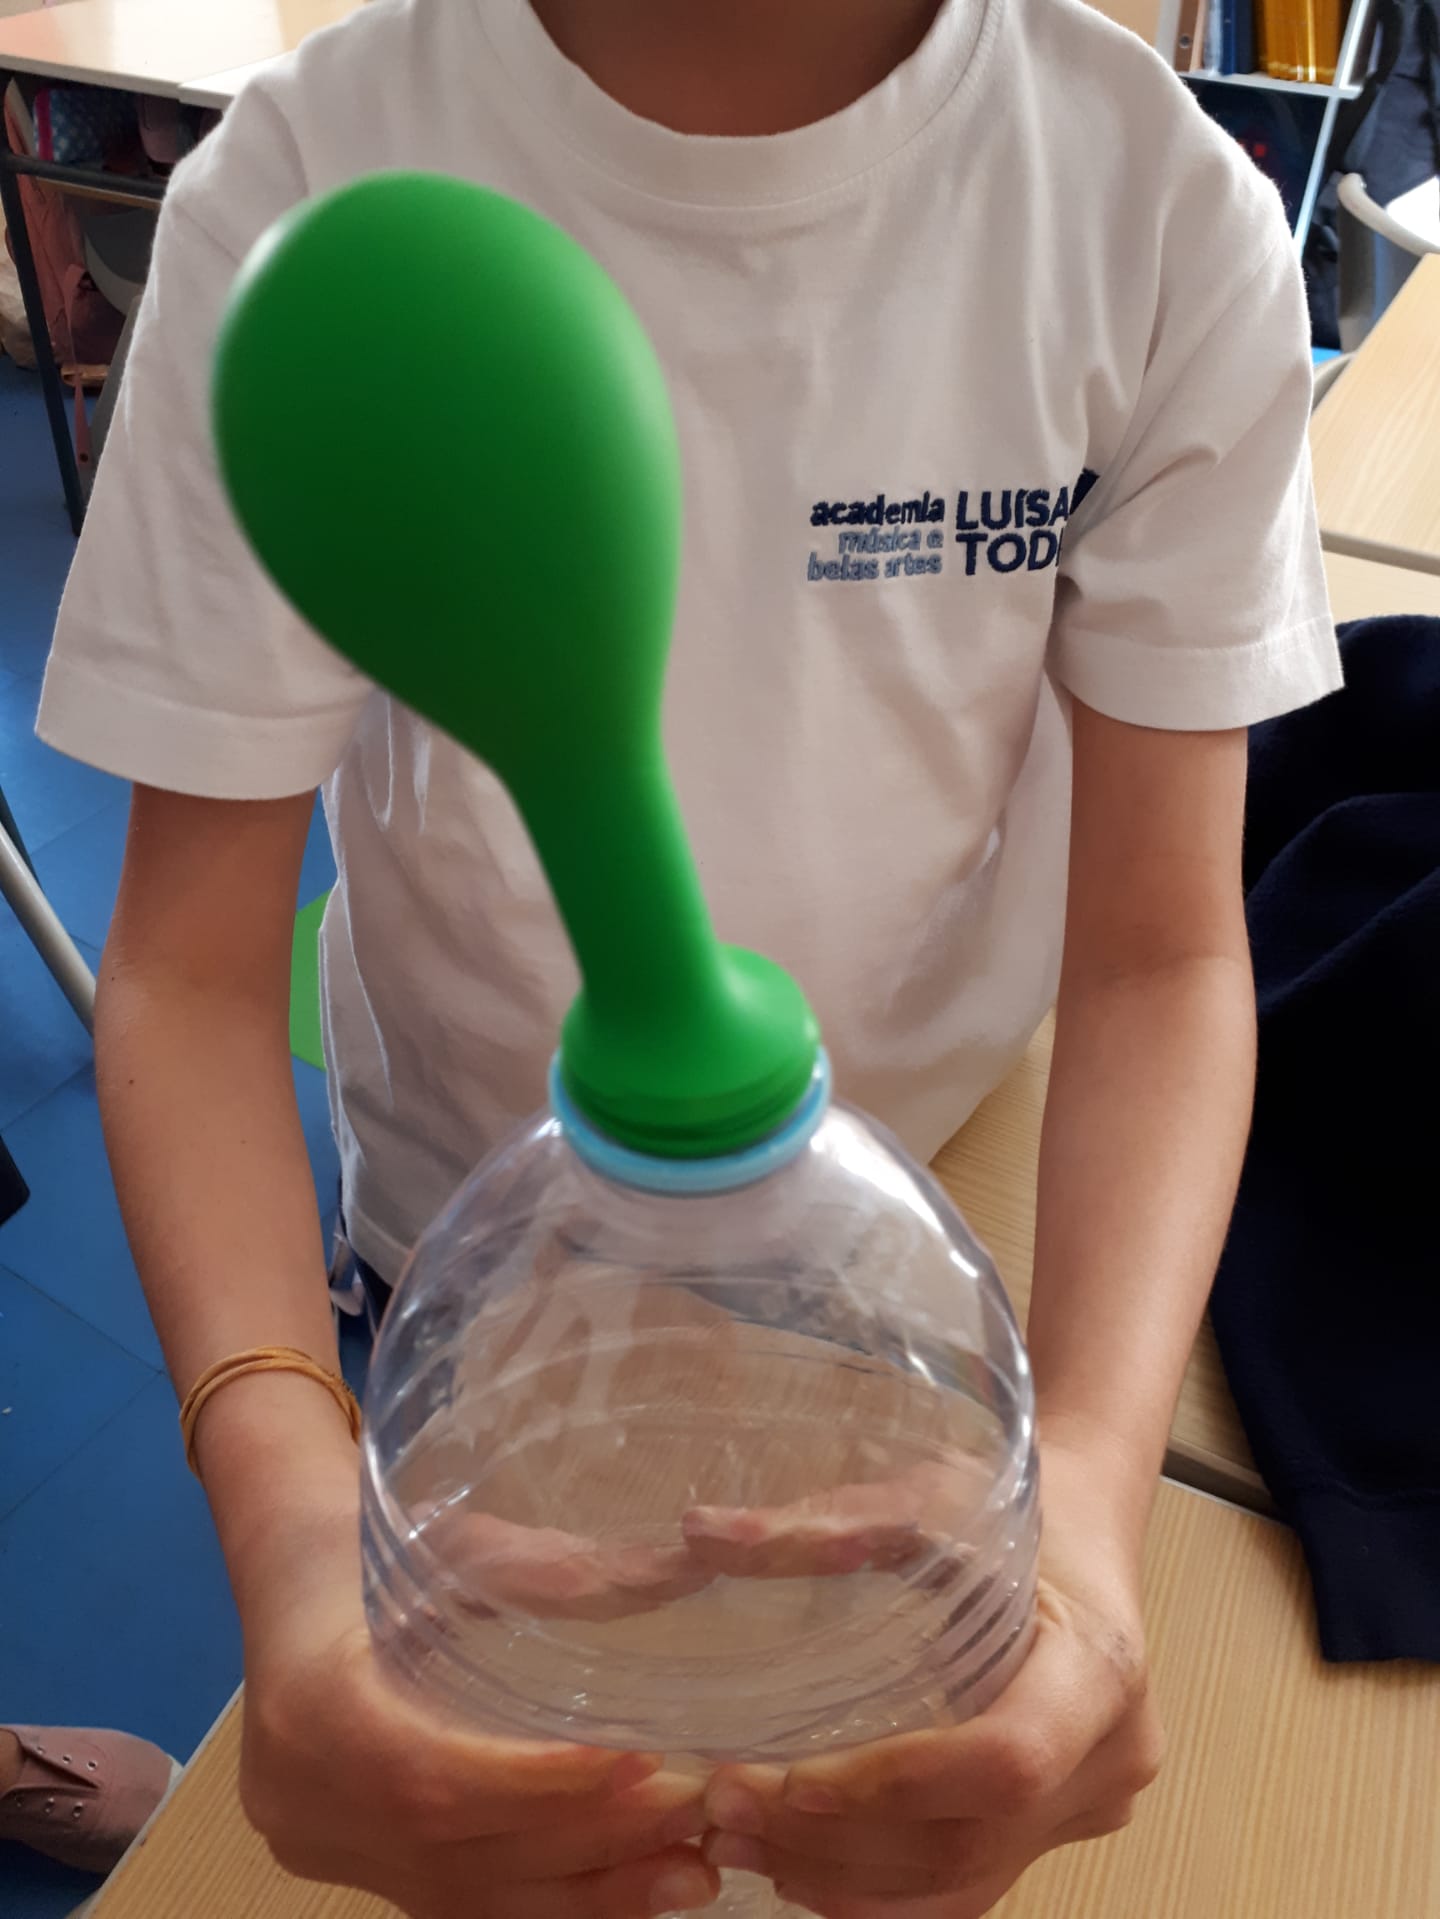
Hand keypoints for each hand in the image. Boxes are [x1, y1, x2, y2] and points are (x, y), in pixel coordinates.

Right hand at [235, 1485, 719, 1918]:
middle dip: (590, 1842)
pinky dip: (549, 1901)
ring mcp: (321, 1846)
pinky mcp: (351, 1867)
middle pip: (460, 1852)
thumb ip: (546, 1571)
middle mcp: (303, 1800)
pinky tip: (629, 1887)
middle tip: (695, 1814)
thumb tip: (678, 1573)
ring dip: (589, 1893)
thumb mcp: (455, 1541)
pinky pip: (457, 1905)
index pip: (429, 1779)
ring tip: (690, 1873)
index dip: (537, 1784)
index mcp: (311, 1706)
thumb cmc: (376, 1539)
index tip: (641, 1763)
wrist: (293, 1574)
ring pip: (466, 1900)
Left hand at [698, 1442, 1163, 1917]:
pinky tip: (797, 1857)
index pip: (1004, 1762)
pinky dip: (877, 1888)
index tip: (789, 1782)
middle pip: (970, 1844)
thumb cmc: (1016, 1504)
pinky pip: (968, 1885)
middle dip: (837, 1844)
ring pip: (963, 1887)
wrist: (1088, 1523)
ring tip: (737, 1838)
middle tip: (725, 1811)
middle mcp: (1110, 1754)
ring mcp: (1092, 1803)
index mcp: (1098, 1666)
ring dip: (841, 1880)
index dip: (894, 1787)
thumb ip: (823, 1524)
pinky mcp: (1057, 1827)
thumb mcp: (928, 1495)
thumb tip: (702, 1532)